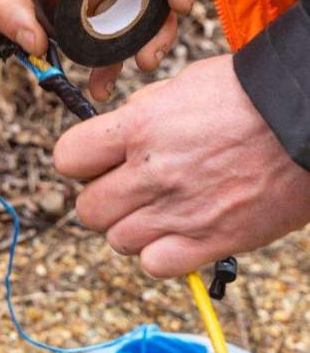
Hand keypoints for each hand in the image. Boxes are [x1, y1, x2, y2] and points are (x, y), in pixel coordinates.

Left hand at [54, 54, 309, 276]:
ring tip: (158, 210)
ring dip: (130, 228)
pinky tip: (177, 233)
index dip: (79, 161)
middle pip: (88, 209)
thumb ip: (139, 114)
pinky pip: (155, 264)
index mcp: (139, 127)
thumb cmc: (246, 95)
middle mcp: (152, 172)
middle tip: (127, 189)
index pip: (67, 158)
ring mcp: (181, 210)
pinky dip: (160, 254)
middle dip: (102, 199)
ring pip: (117, 240)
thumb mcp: (179, 87)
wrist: (306, 118)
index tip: (95, 161)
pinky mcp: (213, 240)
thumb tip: (114, 135)